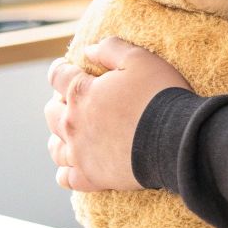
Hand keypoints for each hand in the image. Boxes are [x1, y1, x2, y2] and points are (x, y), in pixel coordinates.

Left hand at [44, 37, 189, 191]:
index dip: (59, 69)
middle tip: (71, 101)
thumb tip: (88, 49)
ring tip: (68, 134)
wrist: (176, 140)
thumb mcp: (140, 59)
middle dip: (58, 103)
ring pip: (55, 148)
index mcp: (81, 93)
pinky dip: (66, 172)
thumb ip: (110, 49)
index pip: (57, 76)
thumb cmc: (159, 96)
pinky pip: (67, 178)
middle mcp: (73, 124)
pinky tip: (72, 167)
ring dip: (58, 138)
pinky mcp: (92, 177)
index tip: (64, 67)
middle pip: (51, 112)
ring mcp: (80, 153)